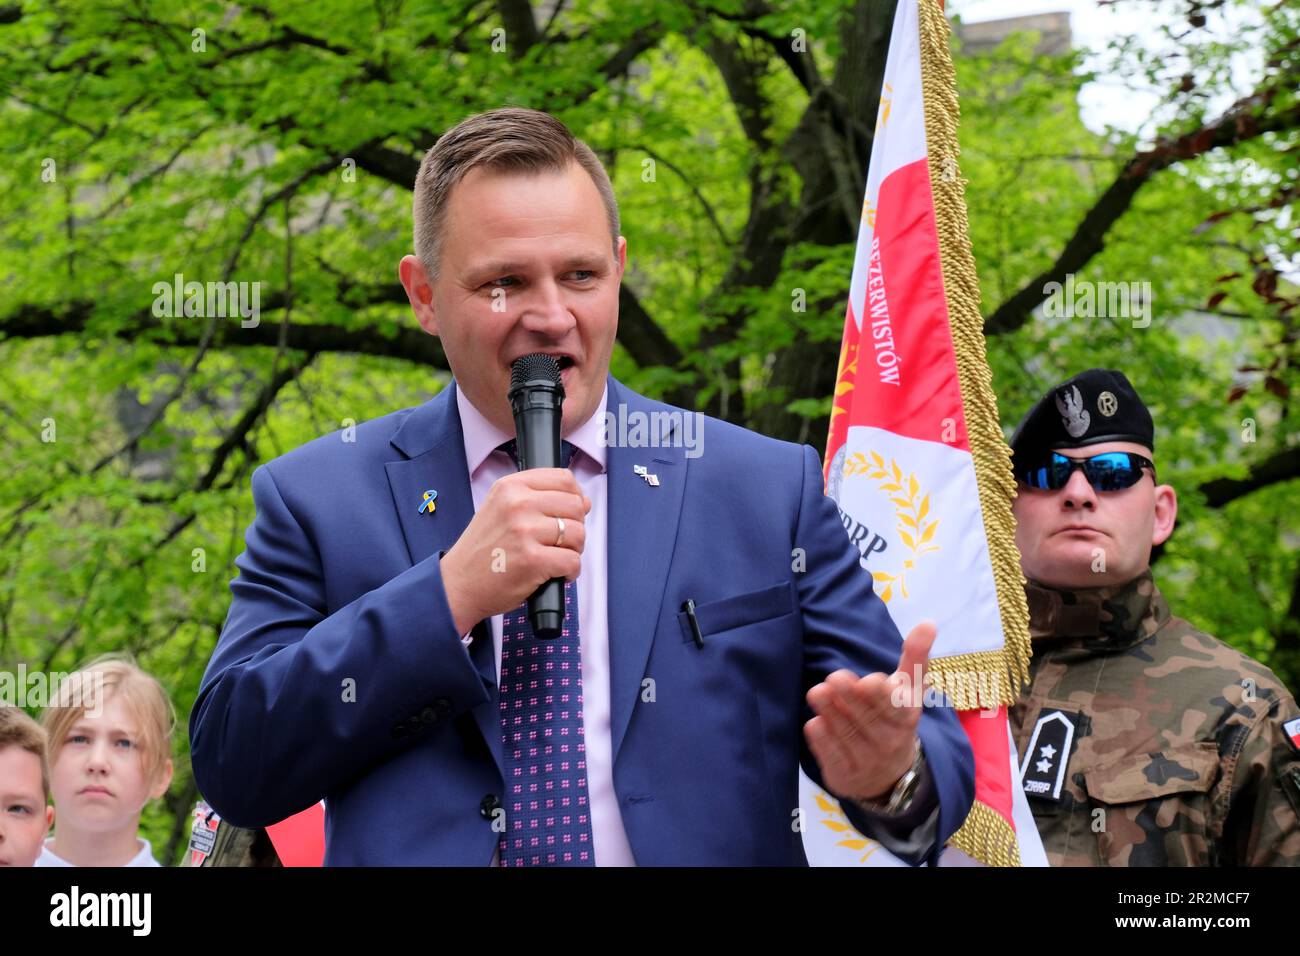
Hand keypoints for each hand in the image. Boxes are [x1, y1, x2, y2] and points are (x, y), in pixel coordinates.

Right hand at [439, 468, 590, 634]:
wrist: (458, 584)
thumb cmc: (482, 551)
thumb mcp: (501, 510)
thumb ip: (539, 500)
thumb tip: (584, 502)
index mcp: (510, 487)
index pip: (563, 478)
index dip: (575, 497)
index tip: (570, 513)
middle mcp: (517, 504)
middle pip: (575, 505)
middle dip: (576, 526)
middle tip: (562, 542)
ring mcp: (524, 531)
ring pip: (577, 533)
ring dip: (574, 550)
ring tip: (557, 558)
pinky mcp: (532, 560)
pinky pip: (572, 561)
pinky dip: (571, 571)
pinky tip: (557, 574)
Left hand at [803, 620, 936, 801]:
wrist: (890, 774)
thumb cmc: (894, 718)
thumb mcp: (909, 691)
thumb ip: (915, 657)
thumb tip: (928, 623)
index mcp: (906, 718)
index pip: (896, 708)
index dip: (882, 696)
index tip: (870, 680)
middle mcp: (889, 742)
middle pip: (867, 719)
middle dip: (850, 698)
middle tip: (834, 677)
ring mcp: (866, 762)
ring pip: (846, 734)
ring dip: (830, 712)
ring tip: (817, 692)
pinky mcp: (844, 776)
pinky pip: (831, 755)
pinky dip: (822, 739)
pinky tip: (815, 723)